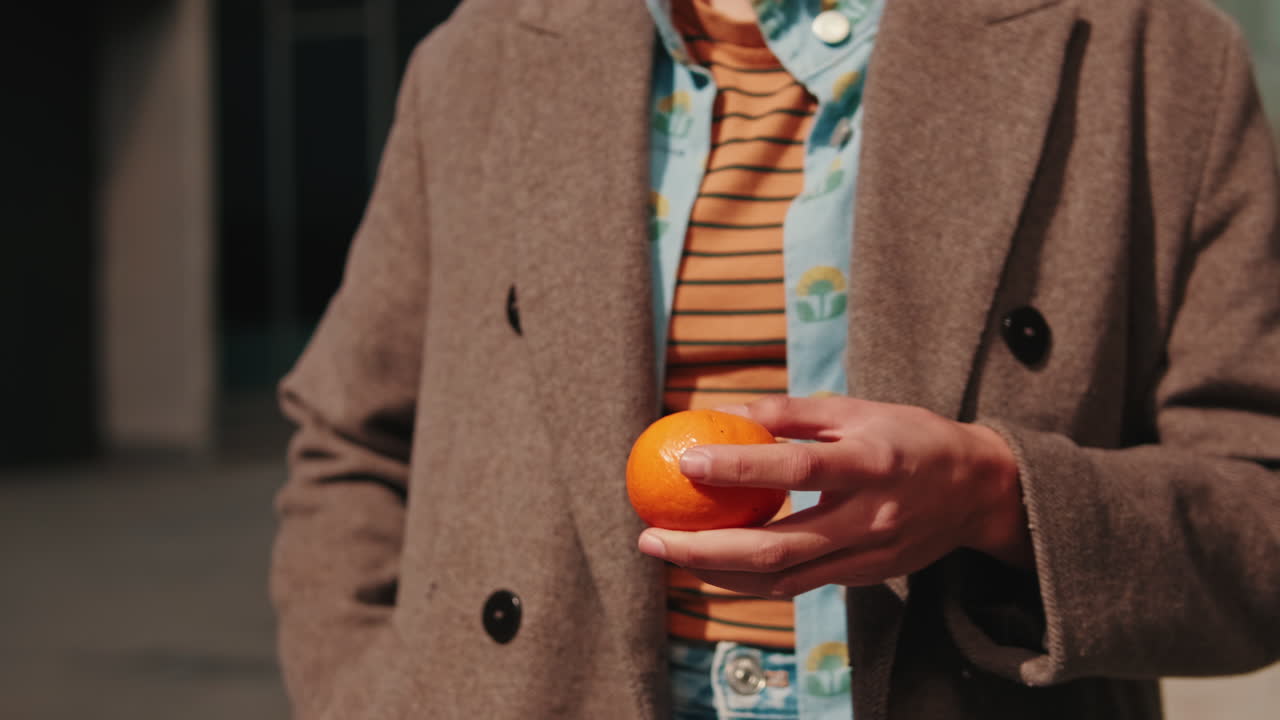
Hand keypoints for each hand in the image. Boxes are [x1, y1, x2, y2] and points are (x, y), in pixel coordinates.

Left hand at [636, 396, 1031, 597]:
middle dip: (704, 548)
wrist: (979, 491)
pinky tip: (710, 564)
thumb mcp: (856, 409)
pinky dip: (747, 580)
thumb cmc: (907, 436)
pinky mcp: (864, 578)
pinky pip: (795, 585)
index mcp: (871, 462)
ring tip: (666, 551)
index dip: (738, 467)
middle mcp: (869, 516)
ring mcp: (868, 556)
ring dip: (715, 572)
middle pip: (777, 546)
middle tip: (650, 535)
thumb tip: (721, 410)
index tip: (685, 460)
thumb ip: (790, 412)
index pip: (796, 468)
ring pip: (780, 579)